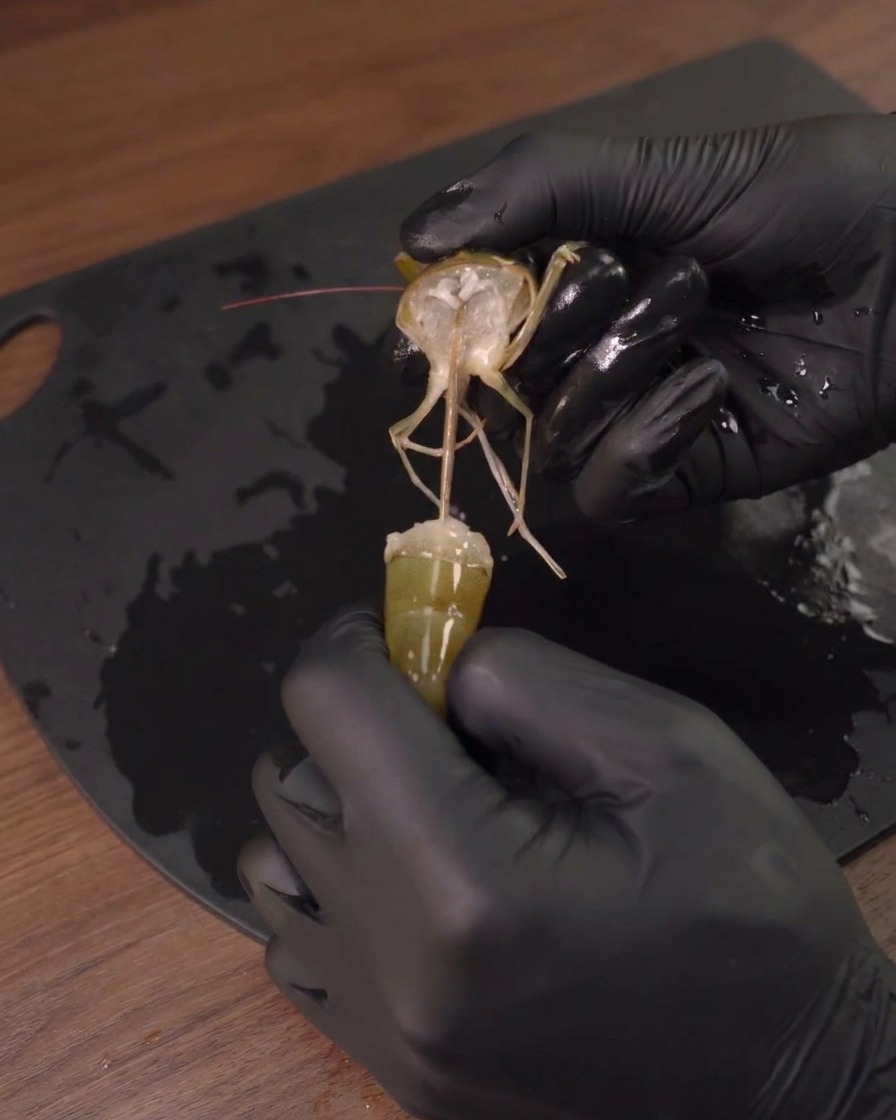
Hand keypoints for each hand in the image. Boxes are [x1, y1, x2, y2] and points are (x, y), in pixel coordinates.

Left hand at [239, 608, 895, 1119]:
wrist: (790, 1082)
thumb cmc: (747, 904)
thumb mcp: (668, 748)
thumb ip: (528, 680)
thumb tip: (436, 669)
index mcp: (464, 879)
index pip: (328, 706)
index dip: (357, 638)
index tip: (406, 632)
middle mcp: (393, 965)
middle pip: (291, 779)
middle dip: (355, 719)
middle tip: (445, 721)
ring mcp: (381, 1032)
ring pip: (275, 865)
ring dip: (333, 803)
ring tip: (430, 803)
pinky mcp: (391, 1071)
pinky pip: (299, 945)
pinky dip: (331, 887)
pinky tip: (412, 883)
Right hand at [386, 114, 895, 521]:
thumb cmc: (801, 200)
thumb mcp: (664, 173)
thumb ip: (539, 189)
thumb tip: (409, 240)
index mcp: (573, 279)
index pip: (469, 323)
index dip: (435, 335)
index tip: (417, 342)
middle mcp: (590, 354)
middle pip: (498, 389)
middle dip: (545, 331)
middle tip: (618, 275)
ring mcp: (635, 419)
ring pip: (549, 440)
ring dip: (609, 372)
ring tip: (691, 306)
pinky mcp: (682, 474)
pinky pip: (610, 488)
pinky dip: (643, 441)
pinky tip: (710, 389)